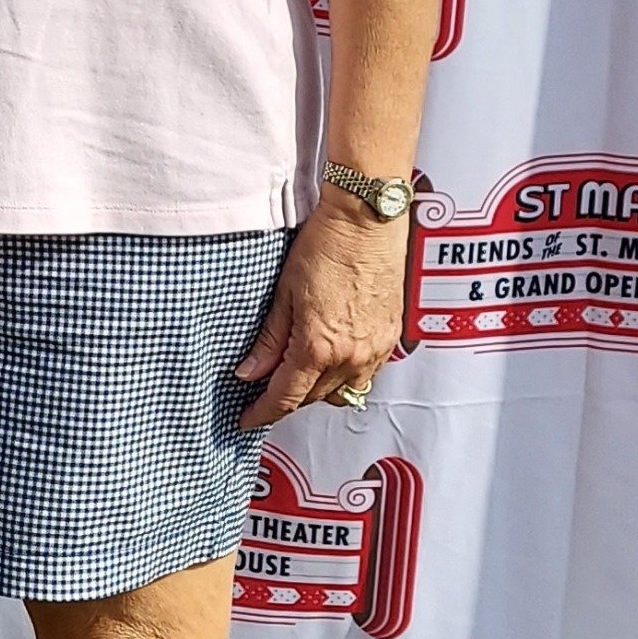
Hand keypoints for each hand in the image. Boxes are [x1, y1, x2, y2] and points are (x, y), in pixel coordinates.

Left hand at [234, 201, 407, 429]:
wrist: (368, 219)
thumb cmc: (327, 245)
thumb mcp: (284, 293)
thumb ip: (269, 340)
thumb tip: (249, 372)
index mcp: (319, 347)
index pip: (285, 398)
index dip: (261, 413)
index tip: (246, 419)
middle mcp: (351, 355)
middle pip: (313, 399)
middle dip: (287, 400)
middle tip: (265, 391)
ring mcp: (376, 349)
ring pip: (343, 392)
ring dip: (318, 391)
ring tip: (298, 375)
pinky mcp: (390, 337)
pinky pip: (366, 374)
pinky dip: (346, 375)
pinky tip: (331, 358)